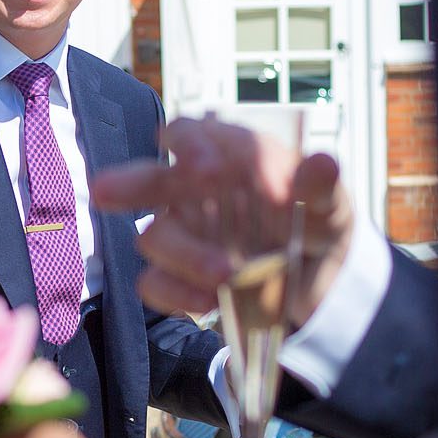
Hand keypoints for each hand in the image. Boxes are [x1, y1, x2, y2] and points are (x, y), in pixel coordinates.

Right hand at [91, 116, 355, 329]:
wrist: (322, 287)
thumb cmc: (318, 227)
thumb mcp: (332, 207)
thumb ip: (322, 188)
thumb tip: (321, 163)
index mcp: (226, 159)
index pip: (191, 135)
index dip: (189, 147)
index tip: (207, 170)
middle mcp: (195, 193)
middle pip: (149, 179)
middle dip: (127, 185)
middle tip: (105, 192)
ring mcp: (184, 236)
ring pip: (155, 238)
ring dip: (185, 255)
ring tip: (228, 274)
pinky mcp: (180, 278)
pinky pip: (154, 284)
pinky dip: (176, 293)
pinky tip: (208, 302)